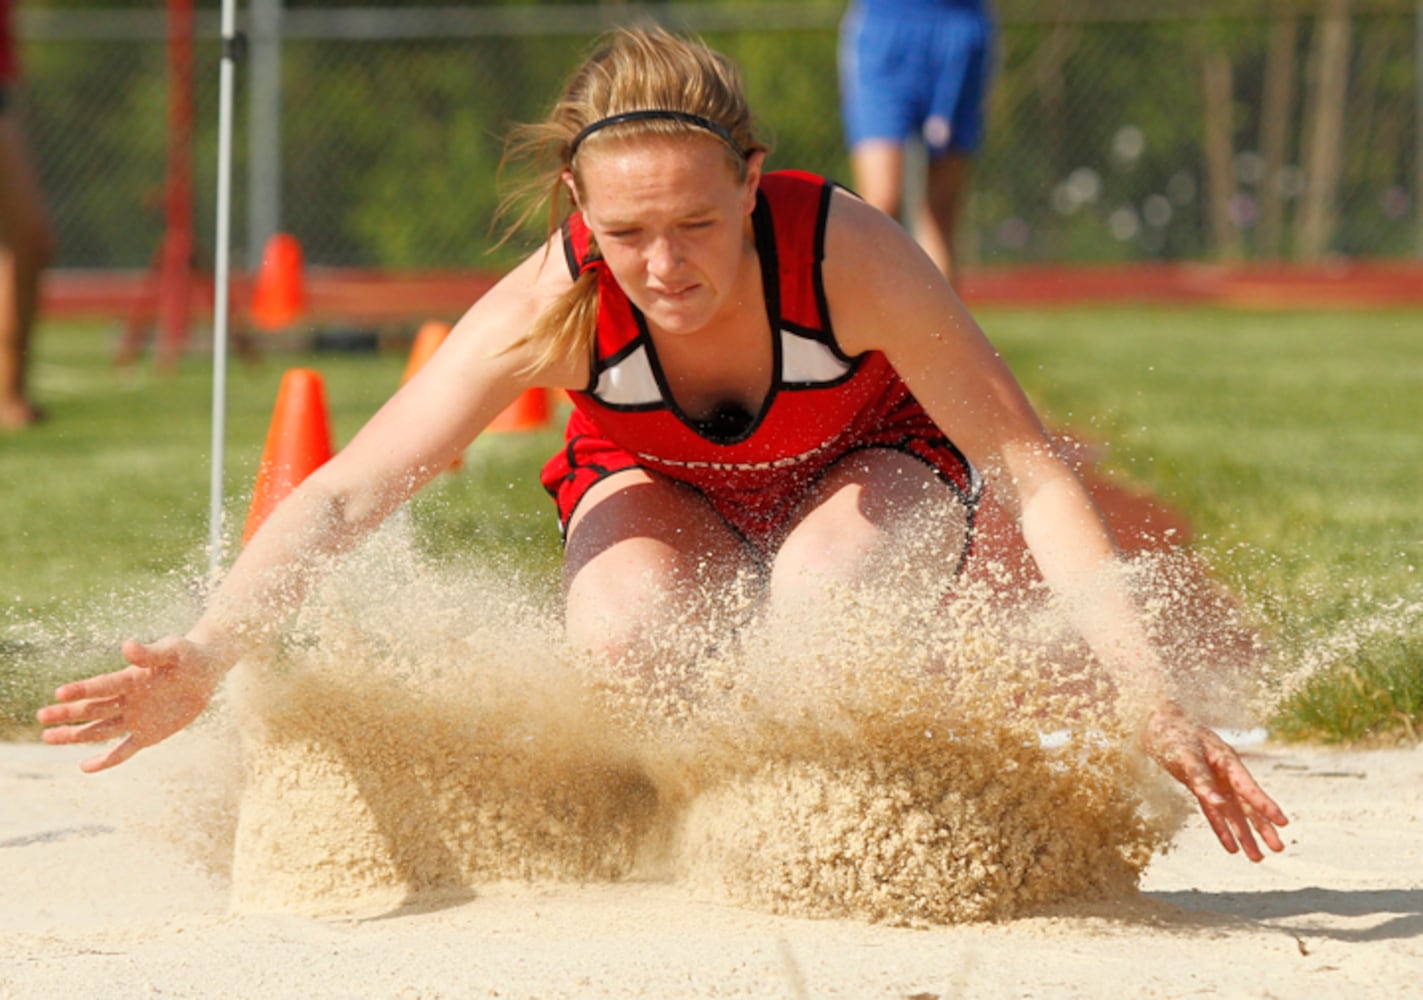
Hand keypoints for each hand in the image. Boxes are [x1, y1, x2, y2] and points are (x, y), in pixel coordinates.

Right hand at [36, 637, 227, 772]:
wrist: (205, 671)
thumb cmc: (188, 656)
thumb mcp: (173, 651)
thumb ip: (150, 653)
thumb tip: (127, 646)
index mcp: (131, 678)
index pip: (103, 685)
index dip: (83, 689)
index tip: (59, 694)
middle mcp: (127, 700)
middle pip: (93, 709)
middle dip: (68, 713)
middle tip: (41, 716)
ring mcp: (135, 718)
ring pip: (100, 730)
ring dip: (75, 735)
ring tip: (47, 737)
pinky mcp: (148, 734)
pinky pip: (124, 750)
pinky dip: (106, 760)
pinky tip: (85, 767)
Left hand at [1141, 702, 1288, 860]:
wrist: (1154, 723)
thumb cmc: (1173, 733)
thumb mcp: (1186, 752)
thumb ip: (1200, 777)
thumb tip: (1216, 802)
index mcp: (1227, 761)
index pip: (1249, 788)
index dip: (1265, 805)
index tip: (1283, 822)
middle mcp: (1225, 774)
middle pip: (1247, 805)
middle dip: (1262, 827)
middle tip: (1279, 849)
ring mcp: (1214, 782)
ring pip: (1233, 813)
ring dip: (1244, 834)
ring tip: (1257, 858)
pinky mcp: (1200, 788)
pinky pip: (1213, 813)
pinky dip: (1221, 829)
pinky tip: (1231, 847)